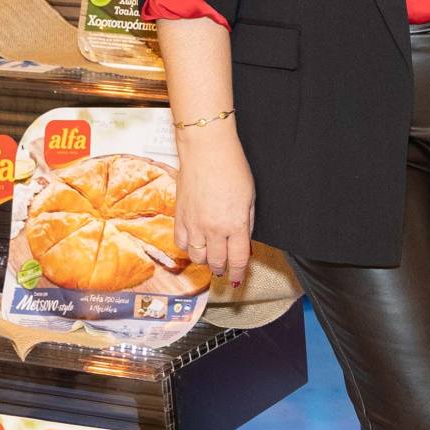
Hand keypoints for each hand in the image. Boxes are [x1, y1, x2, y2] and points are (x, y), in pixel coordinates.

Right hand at [173, 122, 255, 286]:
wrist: (206, 150)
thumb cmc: (231, 167)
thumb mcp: (250, 198)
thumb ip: (247, 223)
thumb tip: (244, 242)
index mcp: (235, 224)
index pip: (237, 259)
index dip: (237, 272)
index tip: (236, 278)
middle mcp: (213, 228)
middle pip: (216, 261)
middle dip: (221, 269)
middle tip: (224, 270)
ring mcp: (194, 223)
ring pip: (196, 256)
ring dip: (205, 260)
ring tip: (210, 258)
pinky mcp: (179, 216)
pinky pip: (181, 242)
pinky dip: (188, 247)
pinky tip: (194, 244)